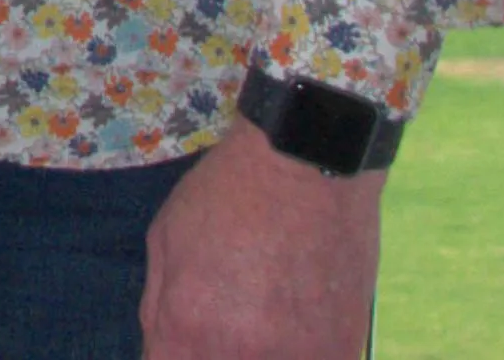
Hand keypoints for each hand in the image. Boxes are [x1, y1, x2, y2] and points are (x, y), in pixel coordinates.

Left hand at [139, 120, 385, 357]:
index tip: (185, 339)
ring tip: (268, 312)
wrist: (309, 163)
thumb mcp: (166, 238)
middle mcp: (241, 353)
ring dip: (262, 351)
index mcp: (187, 326)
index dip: (173, 355)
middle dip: (213, 350)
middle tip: (230, 315)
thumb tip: (162, 349)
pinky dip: (302, 351)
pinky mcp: (344, 352)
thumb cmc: (229, 193)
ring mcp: (298, 358)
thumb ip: (159, 307)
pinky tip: (299, 320)